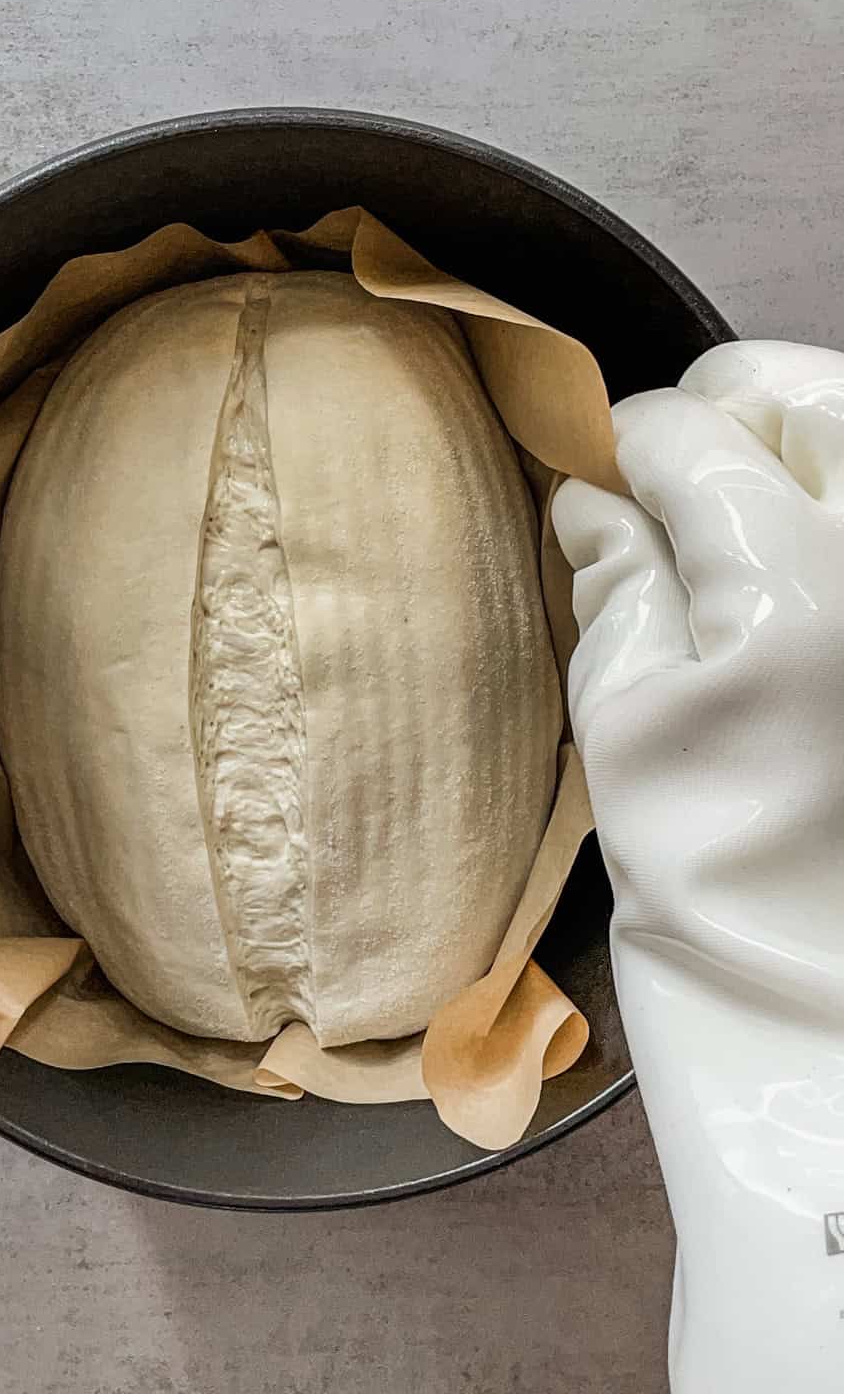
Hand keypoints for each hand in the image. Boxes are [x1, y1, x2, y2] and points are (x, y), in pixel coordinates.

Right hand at [554, 340, 843, 1393]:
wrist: (843, 1011)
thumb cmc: (720, 886)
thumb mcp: (628, 733)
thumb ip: (613, 587)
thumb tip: (587, 498)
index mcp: (789, 584)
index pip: (694, 436)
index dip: (625, 439)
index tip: (596, 468)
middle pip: (813, 393)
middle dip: (733, 414)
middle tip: (680, 479)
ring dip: (803, 448)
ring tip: (750, 516)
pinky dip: (835, 510)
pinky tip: (804, 569)